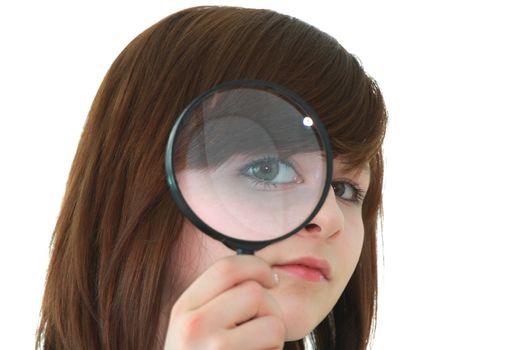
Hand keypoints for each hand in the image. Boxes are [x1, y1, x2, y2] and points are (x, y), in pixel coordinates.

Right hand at [163, 255, 284, 349]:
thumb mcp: (193, 327)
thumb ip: (217, 298)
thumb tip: (263, 274)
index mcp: (184, 309)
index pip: (227, 267)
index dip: (258, 266)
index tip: (271, 279)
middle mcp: (194, 327)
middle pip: (256, 293)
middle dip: (270, 309)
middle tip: (261, 328)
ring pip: (274, 324)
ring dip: (275, 338)